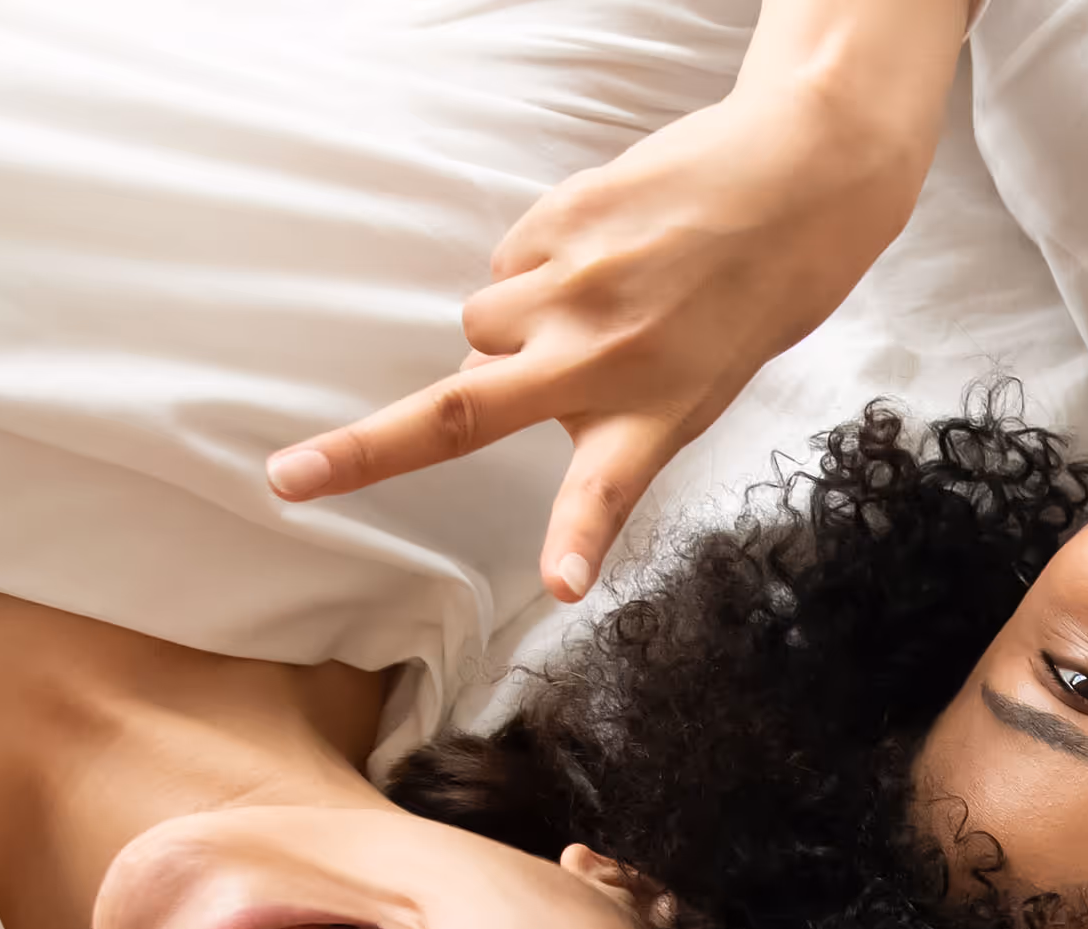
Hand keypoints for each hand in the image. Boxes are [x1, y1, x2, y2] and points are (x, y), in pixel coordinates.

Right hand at [265, 60, 944, 592]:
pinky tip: (598, 255)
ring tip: (589, 306)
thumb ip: (597, 413)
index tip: (560, 587)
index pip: (604, 496)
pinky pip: (504, 265)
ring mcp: (576, 289)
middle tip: (289, 477)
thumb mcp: (691, 393)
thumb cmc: (745, 306)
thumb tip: (485, 387)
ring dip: (505, 330)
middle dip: (360, 451)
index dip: (574, 540)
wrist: (798, 182)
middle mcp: (606, 361)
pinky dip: (532, 270)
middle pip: (459, 412)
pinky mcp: (560, 223)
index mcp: (652, 420)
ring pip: (478, 329)